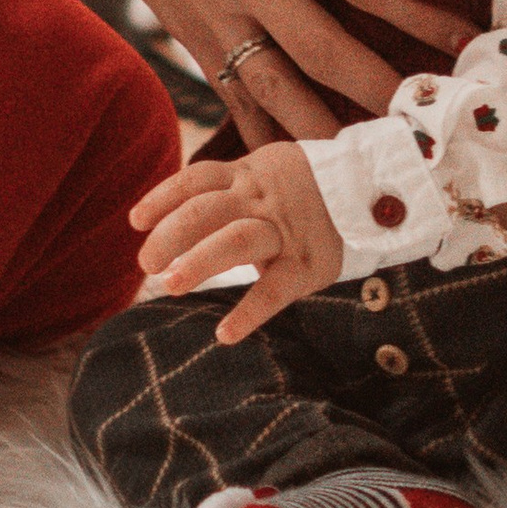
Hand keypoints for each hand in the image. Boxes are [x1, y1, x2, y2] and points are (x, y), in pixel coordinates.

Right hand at [57, 0, 468, 144]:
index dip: (417, 15)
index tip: (464, 40)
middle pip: (325, 47)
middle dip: (382, 89)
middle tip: (431, 124)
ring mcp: (213, 10)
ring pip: (276, 87)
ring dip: (325, 130)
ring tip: (371, 166)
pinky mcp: (187, 32)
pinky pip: (229, 95)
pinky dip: (261, 135)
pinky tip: (291, 168)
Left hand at [134, 139, 344, 343]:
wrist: (372, 189)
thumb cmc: (303, 188)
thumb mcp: (264, 173)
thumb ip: (227, 190)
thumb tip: (174, 219)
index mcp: (247, 174)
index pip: (196, 179)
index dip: (163, 197)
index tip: (134, 221)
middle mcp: (260, 198)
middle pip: (207, 209)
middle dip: (171, 234)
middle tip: (145, 264)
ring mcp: (284, 230)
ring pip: (237, 239)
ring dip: (200, 261)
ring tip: (169, 285)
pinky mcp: (308, 263)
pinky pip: (275, 289)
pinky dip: (249, 312)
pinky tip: (224, 334)